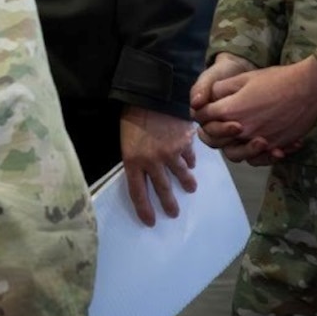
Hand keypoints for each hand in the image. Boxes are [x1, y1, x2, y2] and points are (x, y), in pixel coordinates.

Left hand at [119, 106, 198, 225]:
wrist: (151, 93)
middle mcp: (152, 162)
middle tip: (174, 214)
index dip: (144, 209)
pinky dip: (190, 160)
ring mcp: (170, 154)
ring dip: (186, 183)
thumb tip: (143, 170)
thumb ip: (134, 155)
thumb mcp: (125, 137)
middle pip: (162, 189)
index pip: (137, 192)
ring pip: (181, 175)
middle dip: (169, 204)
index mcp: (132, 161)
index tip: (151, 222)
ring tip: (190, 189)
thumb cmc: (131, 113)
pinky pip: (189, 157)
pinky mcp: (184, 144)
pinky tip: (191, 163)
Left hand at [196, 56, 316, 161]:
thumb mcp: (243, 78)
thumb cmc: (276, 79)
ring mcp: (261, 140)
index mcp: (231, 111)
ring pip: (236, 154)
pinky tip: (260, 145)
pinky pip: (261, 158)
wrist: (309, 88)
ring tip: (237, 136)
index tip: (205, 108)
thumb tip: (210, 97)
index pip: (204, 117)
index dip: (201, 112)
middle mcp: (243, 130)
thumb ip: (221, 89)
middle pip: (216, 140)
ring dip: (233, 147)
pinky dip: (257, 155)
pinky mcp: (277, 145)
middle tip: (217, 123)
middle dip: (212, 131)